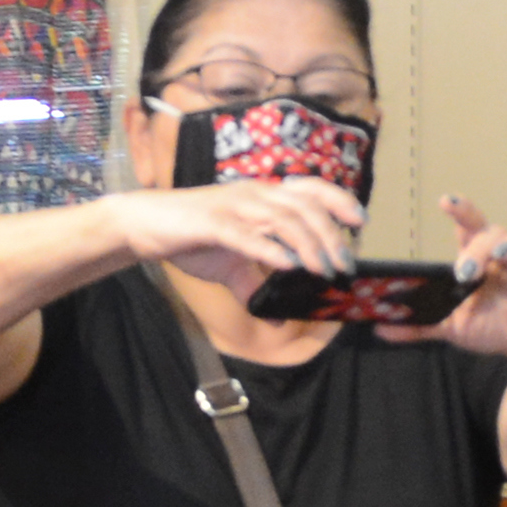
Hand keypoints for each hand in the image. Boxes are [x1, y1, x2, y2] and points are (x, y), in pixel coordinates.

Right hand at [118, 173, 361, 295]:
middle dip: (329, 235)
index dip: (337, 200)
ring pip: (282, 218)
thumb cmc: (189, 238)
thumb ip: (253, 285)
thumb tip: (275, 318)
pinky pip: (247, 234)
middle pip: (304, 206)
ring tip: (322, 269)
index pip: (308, 188)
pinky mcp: (213, 223)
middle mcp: (253, 194)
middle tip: (343, 264)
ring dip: (307, 244)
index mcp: (260, 196)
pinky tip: (287, 265)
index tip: (359, 221)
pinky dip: (269, 249)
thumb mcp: (228, 266)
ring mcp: (233, 206)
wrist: (146, 225)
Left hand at [419, 197, 506, 366]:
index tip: (445, 201)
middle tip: (464, 273)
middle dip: (478, 248)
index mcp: (480, 260)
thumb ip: (419, 326)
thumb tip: (379, 329)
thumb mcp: (452, 327)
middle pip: (495, 233)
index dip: (461, 211)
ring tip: (500, 257)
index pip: (470, 228)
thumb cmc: (492, 326)